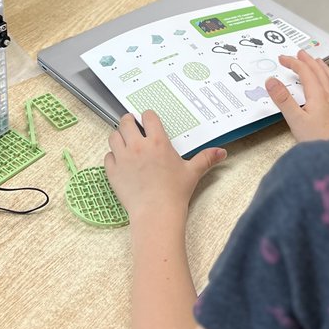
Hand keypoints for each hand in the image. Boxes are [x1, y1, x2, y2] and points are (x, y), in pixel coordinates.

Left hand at [105, 111, 226, 225]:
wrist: (156, 213)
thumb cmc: (174, 193)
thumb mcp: (193, 173)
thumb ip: (206, 159)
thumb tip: (221, 153)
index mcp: (158, 142)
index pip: (148, 116)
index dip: (147, 117)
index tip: (148, 121)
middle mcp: (138, 146)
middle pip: (125, 122)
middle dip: (128, 121)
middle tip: (132, 126)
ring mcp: (123, 158)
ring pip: (113, 136)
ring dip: (119, 137)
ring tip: (125, 142)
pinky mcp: (113, 171)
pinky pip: (107, 156)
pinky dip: (112, 156)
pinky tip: (120, 161)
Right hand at [266, 50, 328, 142]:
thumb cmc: (317, 139)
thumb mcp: (294, 119)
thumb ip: (283, 99)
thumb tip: (271, 81)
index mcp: (318, 95)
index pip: (305, 72)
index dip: (293, 62)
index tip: (283, 58)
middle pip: (319, 72)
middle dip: (307, 61)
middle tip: (299, 54)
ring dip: (322, 68)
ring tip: (317, 62)